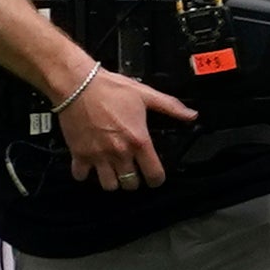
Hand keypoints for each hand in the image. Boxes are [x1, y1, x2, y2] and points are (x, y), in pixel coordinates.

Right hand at [58, 66, 194, 189]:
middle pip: (130, 184)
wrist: (77, 84)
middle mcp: (119, 152)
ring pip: (108, 185)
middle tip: (133, 171)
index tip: (155, 176)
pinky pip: (81, 176)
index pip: (154, 175)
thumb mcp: (146, 95)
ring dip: (112, 180)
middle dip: (134, 180)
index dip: (157, 179)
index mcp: (138, 141)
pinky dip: (85, 174)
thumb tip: (191, 115)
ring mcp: (98, 155)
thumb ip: (170, 107)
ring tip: (113, 170)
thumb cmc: (110, 89)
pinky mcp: (78, 154)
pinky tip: (90, 165)